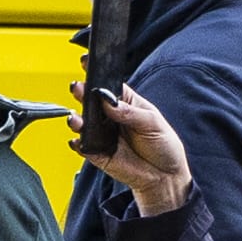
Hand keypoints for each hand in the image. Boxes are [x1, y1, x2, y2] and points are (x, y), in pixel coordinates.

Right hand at [77, 82, 191, 216]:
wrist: (165, 177)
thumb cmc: (163, 146)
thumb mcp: (153, 123)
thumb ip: (130, 113)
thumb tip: (108, 102)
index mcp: (126, 102)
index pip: (109, 84)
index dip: (98, 73)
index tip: (88, 63)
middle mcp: (110, 116)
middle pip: (92, 100)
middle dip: (83, 92)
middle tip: (79, 88)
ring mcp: (102, 134)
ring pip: (84, 123)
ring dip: (77, 119)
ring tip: (76, 118)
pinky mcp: (97, 153)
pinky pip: (83, 146)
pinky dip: (78, 143)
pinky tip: (78, 140)